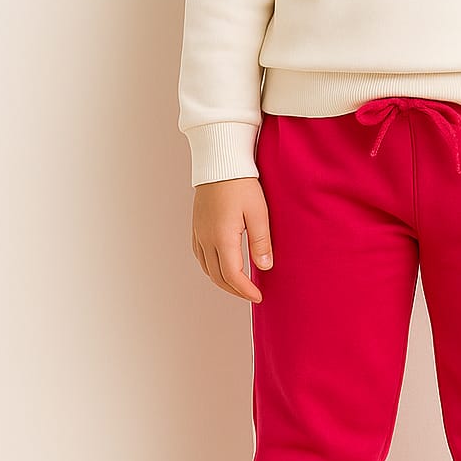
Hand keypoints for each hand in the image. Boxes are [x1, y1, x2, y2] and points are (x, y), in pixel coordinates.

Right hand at [192, 177, 272, 302]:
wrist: (220, 162)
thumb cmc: (242, 184)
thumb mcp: (258, 212)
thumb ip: (261, 241)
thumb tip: (264, 267)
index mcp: (222, 238)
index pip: (232, 275)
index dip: (245, 291)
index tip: (258, 297)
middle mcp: (206, 239)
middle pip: (217, 276)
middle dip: (234, 290)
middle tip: (251, 294)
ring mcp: (198, 233)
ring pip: (206, 268)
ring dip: (222, 280)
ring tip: (239, 284)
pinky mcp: (196, 226)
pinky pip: (200, 256)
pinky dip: (211, 267)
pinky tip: (222, 265)